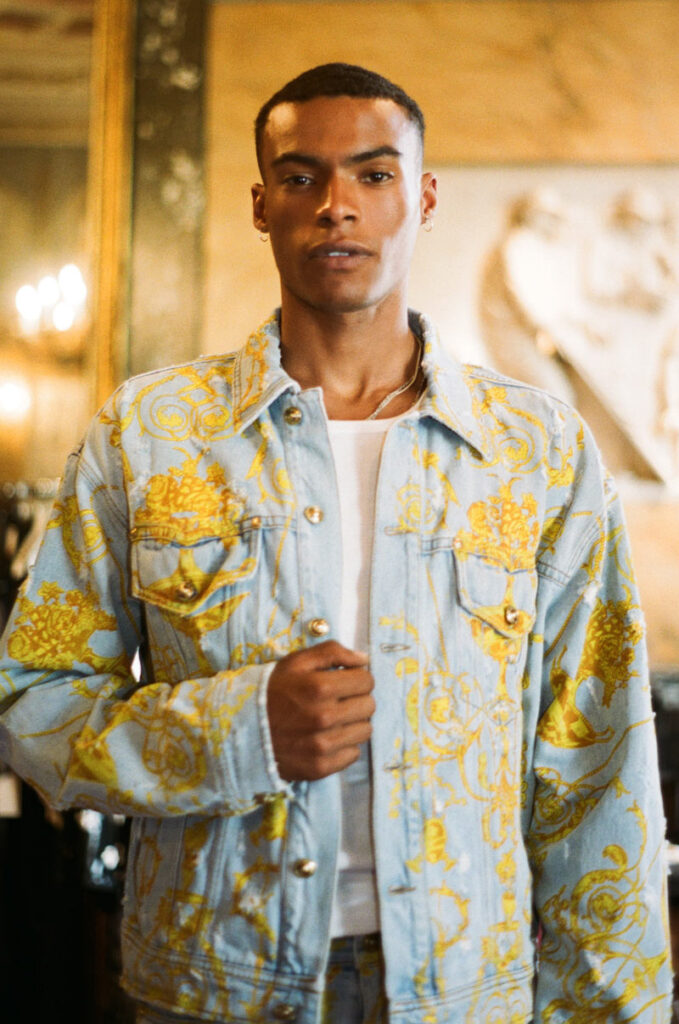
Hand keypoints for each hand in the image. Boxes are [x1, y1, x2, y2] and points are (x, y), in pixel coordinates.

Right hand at [267, 640, 374, 780]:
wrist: (240, 729)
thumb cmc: (272, 691)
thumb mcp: (296, 661)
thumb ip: (332, 652)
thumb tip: (364, 659)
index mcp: (320, 687)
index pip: (367, 681)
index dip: (358, 678)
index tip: (346, 682)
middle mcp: (324, 717)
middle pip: (369, 706)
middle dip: (357, 699)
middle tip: (339, 701)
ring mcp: (322, 745)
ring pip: (365, 731)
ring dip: (353, 723)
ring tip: (333, 720)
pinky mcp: (320, 767)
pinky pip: (352, 754)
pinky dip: (344, 746)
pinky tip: (327, 738)